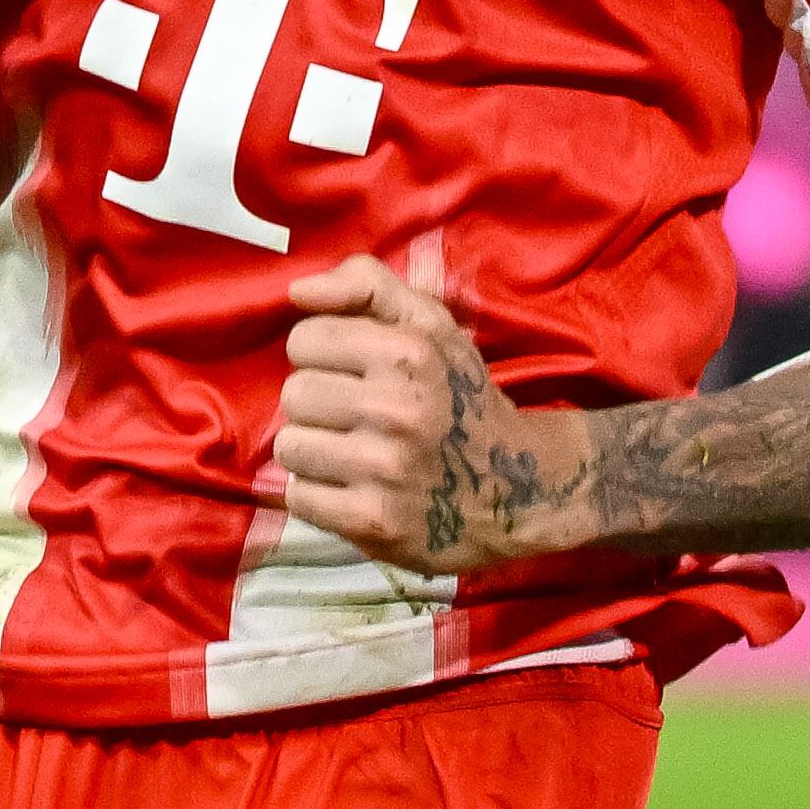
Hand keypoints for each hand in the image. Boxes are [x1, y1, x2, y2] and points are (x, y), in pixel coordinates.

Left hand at [275, 256, 588, 575]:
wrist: (519, 490)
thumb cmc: (462, 399)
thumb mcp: (433, 327)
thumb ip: (368, 286)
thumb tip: (297, 289)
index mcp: (411, 352)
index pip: (305, 340)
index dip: (322, 354)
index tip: (351, 371)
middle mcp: (398, 407)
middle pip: (294, 394)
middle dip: (317, 403)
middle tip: (353, 416)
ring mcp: (384, 468)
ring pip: (290, 447)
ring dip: (314, 451)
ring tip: (350, 453)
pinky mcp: (373, 522)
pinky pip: (298, 498)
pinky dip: (317, 495)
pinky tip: (351, 488)